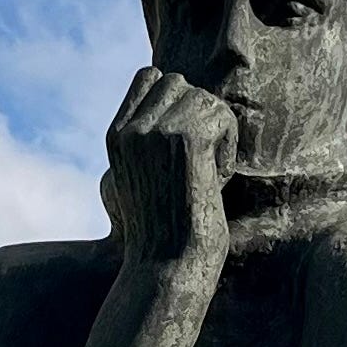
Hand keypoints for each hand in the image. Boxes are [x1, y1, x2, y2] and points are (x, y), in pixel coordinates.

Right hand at [106, 67, 239, 266]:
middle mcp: (131, 130)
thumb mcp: (146, 178)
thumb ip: (152, 140)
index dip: (178, 101)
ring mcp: (155, 133)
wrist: (166, 268)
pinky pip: (221, 115)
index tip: (189, 145)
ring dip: (218, 133)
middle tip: (202, 162)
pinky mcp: (184, 141)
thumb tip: (183, 98)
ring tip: (208, 175)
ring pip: (203, 97)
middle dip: (200, 115)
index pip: (150, 77)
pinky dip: (229, 146)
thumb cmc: (164, 236)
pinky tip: (216, 180)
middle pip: (178, 82)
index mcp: (117, 136)